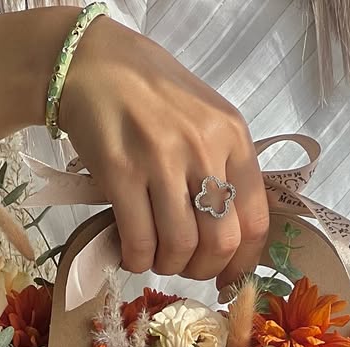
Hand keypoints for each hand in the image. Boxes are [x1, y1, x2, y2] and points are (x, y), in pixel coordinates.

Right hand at [59, 17, 269, 289]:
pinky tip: (132, 252)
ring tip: (156, 256)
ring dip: (168, 265)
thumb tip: (233, 240)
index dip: (243, 263)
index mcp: (233, 136)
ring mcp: (161, 159)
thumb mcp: (205, 121)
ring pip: (180, 246)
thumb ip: (224, 169)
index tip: (227, 279)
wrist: (94, 65)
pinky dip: (137, 259)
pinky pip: (139, 241)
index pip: (255, 221)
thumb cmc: (153, 97)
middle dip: (203, 269)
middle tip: (186, 266)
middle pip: (220, 242)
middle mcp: (203, 147)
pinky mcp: (121, 172)